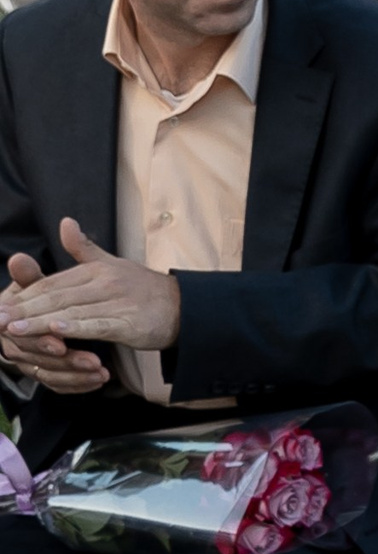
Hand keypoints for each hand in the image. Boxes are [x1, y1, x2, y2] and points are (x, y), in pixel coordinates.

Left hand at [0, 219, 179, 371]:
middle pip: (55, 297)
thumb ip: (83, 247)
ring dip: (39, 321)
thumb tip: (64, 223)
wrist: (183, 307)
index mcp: (94, 270)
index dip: (23, 294)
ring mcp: (116, 302)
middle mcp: (103, 283)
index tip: (0, 306)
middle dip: (23, 309)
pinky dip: (75, 327)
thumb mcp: (112, 264)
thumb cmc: (144, 289)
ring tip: (13, 329)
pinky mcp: (128, 322)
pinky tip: (55, 331)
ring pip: (70, 312)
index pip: (51, 283)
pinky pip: (96, 325)